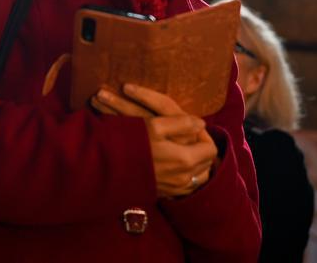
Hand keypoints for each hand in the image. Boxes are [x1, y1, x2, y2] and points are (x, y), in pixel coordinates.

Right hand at [92, 83, 217, 196]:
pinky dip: (183, 175)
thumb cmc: (130, 143)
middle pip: (206, 164)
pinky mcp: (163, 194)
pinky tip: (171, 164)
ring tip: (183, 149)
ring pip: (197, 176)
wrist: (106, 170)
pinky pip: (184, 186)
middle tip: (190, 136)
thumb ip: (181, 123)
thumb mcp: (155, 125)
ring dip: (194, 163)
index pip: (211, 149)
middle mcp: (183, 178)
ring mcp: (173, 189)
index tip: (194, 128)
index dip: (205, 136)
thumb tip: (200, 123)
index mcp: (184, 160)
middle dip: (201, 149)